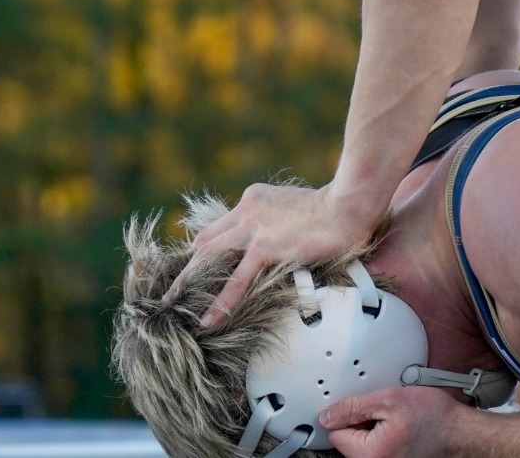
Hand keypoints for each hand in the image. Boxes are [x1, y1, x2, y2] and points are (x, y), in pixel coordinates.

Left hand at [167, 181, 371, 326]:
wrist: (349, 204)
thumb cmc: (334, 208)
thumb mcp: (294, 206)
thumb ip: (277, 219)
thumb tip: (276, 239)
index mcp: (252, 199)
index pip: (219, 225)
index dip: (203, 247)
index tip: (192, 266)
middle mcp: (246, 210)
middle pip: (204, 240)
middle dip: (185, 265)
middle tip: (170, 288)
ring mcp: (253, 229)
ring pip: (208, 257)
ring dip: (187, 282)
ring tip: (171, 303)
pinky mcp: (265, 248)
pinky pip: (236, 280)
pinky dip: (219, 301)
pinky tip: (207, 320)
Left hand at [322, 384, 462, 457]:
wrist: (461, 433)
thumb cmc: (434, 417)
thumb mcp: (389, 400)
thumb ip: (353, 408)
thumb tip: (327, 417)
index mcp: (368, 455)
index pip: (335, 434)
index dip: (348, 414)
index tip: (366, 407)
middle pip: (348, 442)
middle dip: (362, 423)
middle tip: (386, 413)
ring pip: (362, 445)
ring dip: (374, 429)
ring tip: (396, 421)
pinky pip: (376, 450)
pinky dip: (384, 437)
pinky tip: (400, 429)